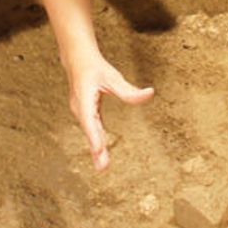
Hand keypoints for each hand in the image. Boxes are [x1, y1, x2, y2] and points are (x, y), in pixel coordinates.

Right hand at [66, 51, 153, 169]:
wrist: (77, 59)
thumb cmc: (95, 67)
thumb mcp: (113, 77)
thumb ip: (129, 90)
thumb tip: (150, 93)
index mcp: (84, 98)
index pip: (90, 119)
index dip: (94, 135)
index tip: (98, 149)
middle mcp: (79, 107)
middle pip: (90, 131)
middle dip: (96, 149)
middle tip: (103, 167)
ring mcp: (80, 111)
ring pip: (90, 132)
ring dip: (95, 149)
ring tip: (102, 166)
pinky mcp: (85, 113)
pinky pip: (91, 129)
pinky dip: (96, 141)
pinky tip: (100, 153)